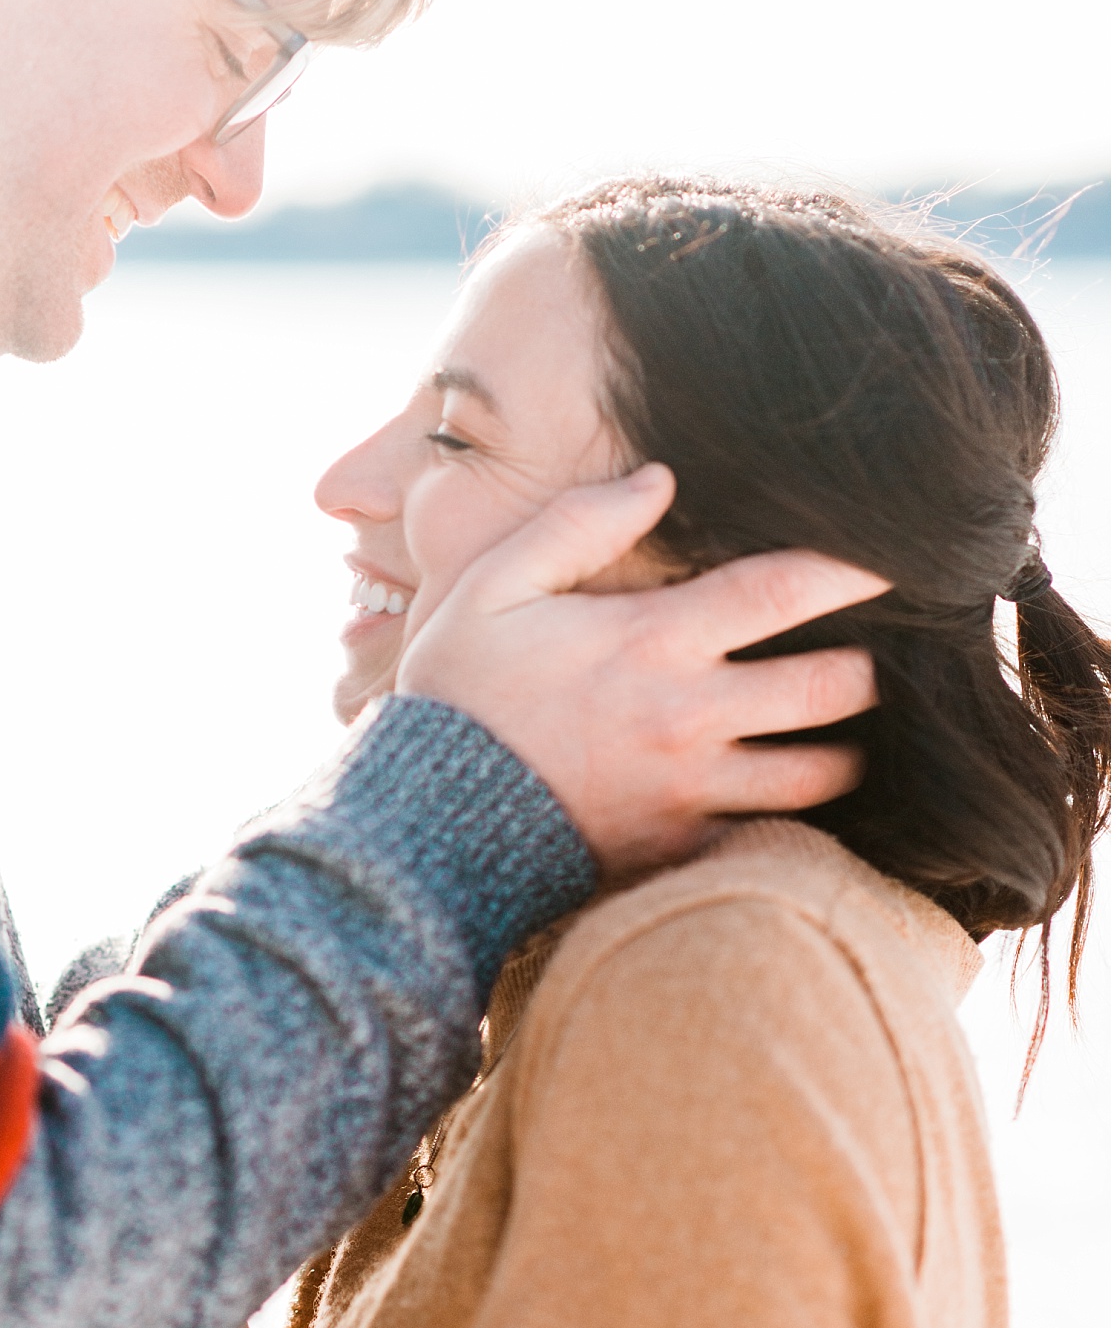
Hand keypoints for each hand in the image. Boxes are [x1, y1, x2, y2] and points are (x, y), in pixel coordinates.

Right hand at [396, 463, 887, 879]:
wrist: (431, 823)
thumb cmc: (460, 694)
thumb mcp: (492, 589)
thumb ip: (576, 525)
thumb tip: (659, 479)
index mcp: (653, 642)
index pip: (784, 591)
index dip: (854, 566)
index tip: (897, 553)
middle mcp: (690, 716)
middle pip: (833, 689)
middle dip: (866, 667)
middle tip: (863, 652)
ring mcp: (693, 790)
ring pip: (821, 775)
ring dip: (844, 750)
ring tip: (842, 731)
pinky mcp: (682, 848)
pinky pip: (772, 835)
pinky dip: (798, 817)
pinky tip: (794, 794)